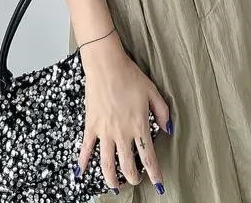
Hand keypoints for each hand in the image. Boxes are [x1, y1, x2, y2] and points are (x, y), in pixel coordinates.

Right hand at [75, 43, 171, 194]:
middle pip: (127, 166)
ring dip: (111, 179)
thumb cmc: (130, 76)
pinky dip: (83, 162)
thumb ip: (163, 112)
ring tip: (115, 185)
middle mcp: (122, 133)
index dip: (155, 174)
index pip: (149, 157)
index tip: (159, 184)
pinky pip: (86, 148)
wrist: (107, 65)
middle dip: (133, 178)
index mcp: (139, 126)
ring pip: (107, 164)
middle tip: (136, 180)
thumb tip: (169, 129)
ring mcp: (105, 131)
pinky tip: (81, 173)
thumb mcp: (152, 92)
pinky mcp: (91, 125)